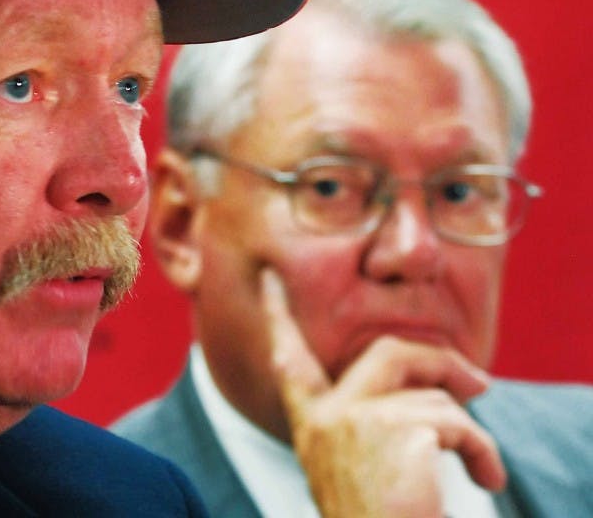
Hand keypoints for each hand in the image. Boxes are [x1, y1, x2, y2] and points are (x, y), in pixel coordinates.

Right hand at [260, 269, 506, 517]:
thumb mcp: (366, 465)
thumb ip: (378, 418)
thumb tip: (454, 377)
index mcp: (310, 424)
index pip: (290, 358)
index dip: (279, 314)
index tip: (269, 278)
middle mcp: (323, 417)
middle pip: (386, 353)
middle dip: (439, 362)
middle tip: (481, 384)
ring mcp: (354, 422)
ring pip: (431, 391)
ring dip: (469, 429)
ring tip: (482, 467)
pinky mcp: (394, 432)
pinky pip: (458, 421)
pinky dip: (484, 449)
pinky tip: (487, 477)